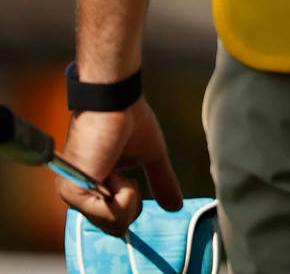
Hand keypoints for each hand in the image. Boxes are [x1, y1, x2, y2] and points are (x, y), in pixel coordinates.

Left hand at [57, 101, 181, 236]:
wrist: (116, 101)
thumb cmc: (130, 120)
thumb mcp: (151, 157)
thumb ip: (161, 182)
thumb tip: (176, 205)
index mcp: (93, 188)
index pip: (115, 221)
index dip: (131, 206)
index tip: (129, 179)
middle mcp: (79, 194)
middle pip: (116, 228)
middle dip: (132, 204)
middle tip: (126, 176)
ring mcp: (73, 195)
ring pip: (115, 224)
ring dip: (129, 197)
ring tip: (118, 171)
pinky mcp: (74, 192)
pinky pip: (111, 216)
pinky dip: (125, 195)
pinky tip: (114, 173)